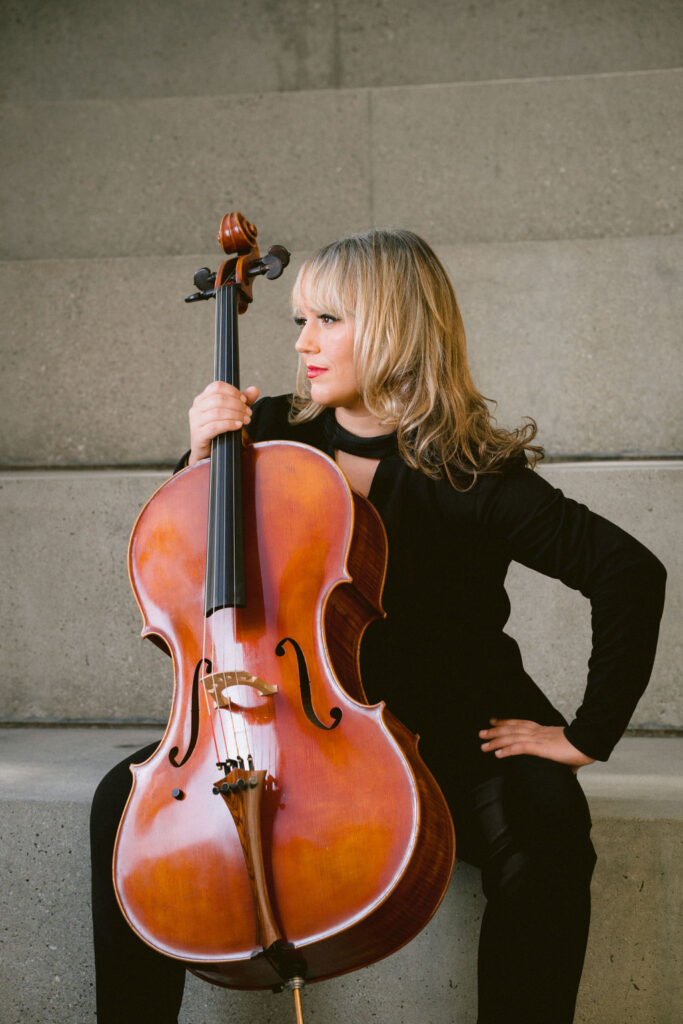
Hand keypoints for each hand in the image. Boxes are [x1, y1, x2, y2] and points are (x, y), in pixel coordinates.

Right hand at [188, 382, 259, 465]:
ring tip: (246, 420)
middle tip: (249, 412)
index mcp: (202, 399)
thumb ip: (242, 402)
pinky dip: (229, 424)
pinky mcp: (198, 435)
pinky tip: (238, 425)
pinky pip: (214, 427)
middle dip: (238, 405)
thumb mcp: (232, 414)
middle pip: (219, 399)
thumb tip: (255, 389)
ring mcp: (195, 422)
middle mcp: (196, 408)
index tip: (244, 400)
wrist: (207, 454)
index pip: (216, 386)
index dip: (233, 391)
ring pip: (217, 412)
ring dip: (236, 414)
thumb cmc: (219, 432)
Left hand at [479, 719, 594, 771]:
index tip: (494, 721)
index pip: (520, 723)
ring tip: (483, 745)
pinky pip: (520, 748)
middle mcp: (538, 732)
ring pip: (512, 737)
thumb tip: (569, 771)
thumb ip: (564, 762)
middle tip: (481, 733)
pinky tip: (497, 754)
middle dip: (495, 731)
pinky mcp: (541, 748)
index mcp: (543, 731)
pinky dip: (507, 750)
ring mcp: (538, 739)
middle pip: (512, 728)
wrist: (590, 742)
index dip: (506, 722)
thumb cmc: (582, 748)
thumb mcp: (568, 754)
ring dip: (496, 741)